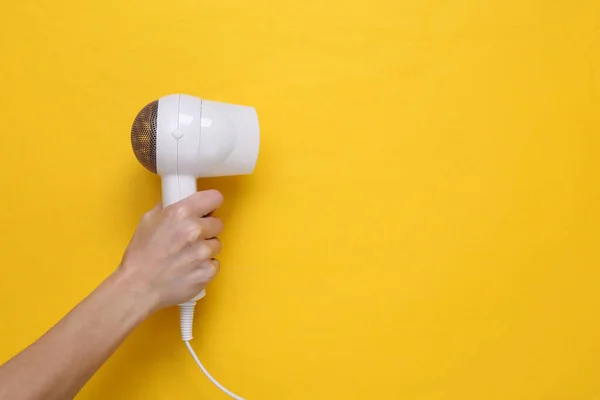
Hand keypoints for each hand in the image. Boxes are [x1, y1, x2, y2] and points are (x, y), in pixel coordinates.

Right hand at [116, 189, 223, 311]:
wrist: (138, 287)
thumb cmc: (140, 256)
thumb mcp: (148, 220)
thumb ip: (167, 207)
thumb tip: (177, 200)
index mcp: (182, 213)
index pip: (214, 198)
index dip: (211, 204)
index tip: (208, 210)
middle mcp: (195, 230)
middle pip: (218, 223)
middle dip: (207, 229)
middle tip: (190, 238)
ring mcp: (204, 252)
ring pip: (216, 244)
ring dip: (205, 249)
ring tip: (186, 256)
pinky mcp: (208, 271)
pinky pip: (214, 264)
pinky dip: (205, 266)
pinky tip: (189, 268)